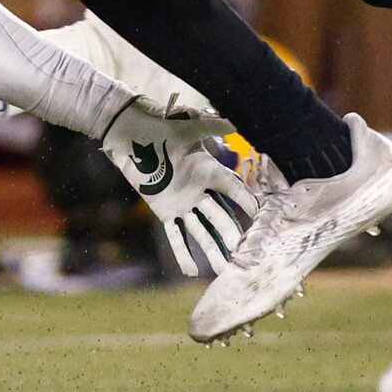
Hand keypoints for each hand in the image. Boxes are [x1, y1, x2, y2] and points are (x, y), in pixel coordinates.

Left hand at [100, 98, 258, 276]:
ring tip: (222, 270)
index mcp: (208, 170)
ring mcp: (182, 203)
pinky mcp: (164, 210)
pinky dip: (182, 252)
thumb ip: (211, 126)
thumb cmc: (160, 127)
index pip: (233, 190)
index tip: (260, 218)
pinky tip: (189, 271)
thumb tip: (234, 120)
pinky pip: (175, 235)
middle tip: (243, 254)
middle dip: (231, 235)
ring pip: (201, 231)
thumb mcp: (187, 128)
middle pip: (219, 217)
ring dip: (211, 250)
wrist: (131, 135)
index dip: (246, 202)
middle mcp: (199, 190)